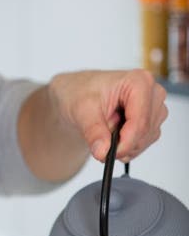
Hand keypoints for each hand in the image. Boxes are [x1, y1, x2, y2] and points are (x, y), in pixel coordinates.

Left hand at [48, 69, 166, 162]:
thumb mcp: (81, 109)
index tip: (106, 154)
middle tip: (99, 141)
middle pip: (145, 132)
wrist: (80, 93)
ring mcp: (156, 108)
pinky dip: (127, 147)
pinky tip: (113, 134)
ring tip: (104, 131)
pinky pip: (144, 144)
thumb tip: (103, 152)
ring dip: (123, 146)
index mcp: (139, 81)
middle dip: (122, 144)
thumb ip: (93, 131)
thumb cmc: (82, 92)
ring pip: (145, 141)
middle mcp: (153, 93)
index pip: (140, 121)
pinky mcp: (154, 121)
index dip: (124, 142)